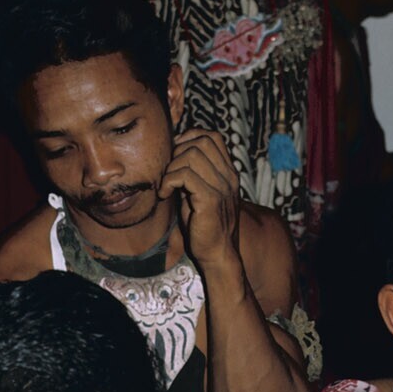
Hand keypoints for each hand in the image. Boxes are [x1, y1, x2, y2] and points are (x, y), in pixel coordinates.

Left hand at [161, 128, 240, 271]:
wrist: (219, 254)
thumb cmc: (205, 227)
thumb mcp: (200, 194)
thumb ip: (193, 175)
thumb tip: (173, 156)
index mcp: (228, 173)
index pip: (212, 137)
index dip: (189, 138)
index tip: (174, 156)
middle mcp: (228, 177)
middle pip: (201, 142)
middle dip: (177, 152)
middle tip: (168, 173)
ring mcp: (222, 187)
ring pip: (191, 156)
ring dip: (171, 168)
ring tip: (166, 186)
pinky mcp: (210, 200)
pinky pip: (185, 175)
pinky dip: (168, 181)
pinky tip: (164, 195)